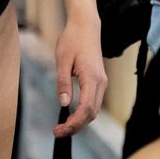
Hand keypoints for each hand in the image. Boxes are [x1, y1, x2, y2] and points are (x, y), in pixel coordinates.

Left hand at [53, 9, 105, 134]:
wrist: (86, 26)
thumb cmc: (72, 40)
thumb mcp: (62, 60)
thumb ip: (63, 83)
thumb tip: (64, 104)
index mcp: (92, 78)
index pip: (85, 109)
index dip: (73, 123)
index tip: (59, 129)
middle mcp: (101, 83)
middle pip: (91, 114)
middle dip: (76, 127)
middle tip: (57, 132)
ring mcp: (102, 82)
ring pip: (94, 110)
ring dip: (80, 121)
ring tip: (62, 127)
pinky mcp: (99, 81)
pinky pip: (93, 103)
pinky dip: (84, 113)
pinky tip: (71, 115)